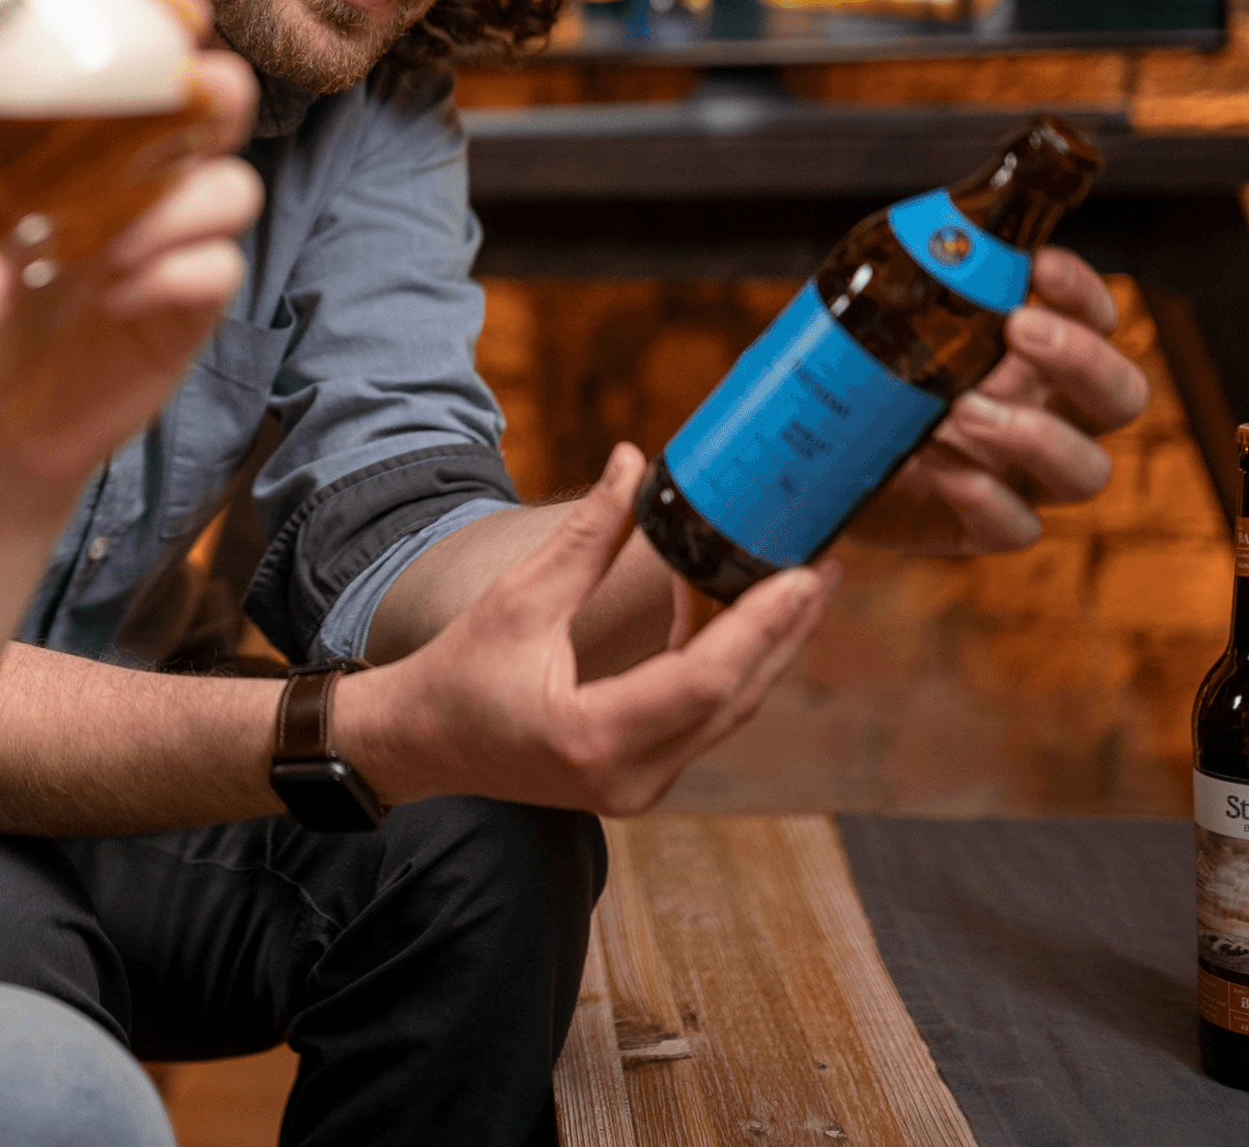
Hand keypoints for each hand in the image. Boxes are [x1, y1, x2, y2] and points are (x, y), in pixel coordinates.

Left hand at [0, 0, 261, 508]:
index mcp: (92, 151)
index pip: (150, 70)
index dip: (175, 28)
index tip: (171, 3)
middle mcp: (146, 185)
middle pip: (222, 110)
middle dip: (218, 91)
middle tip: (188, 96)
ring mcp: (174, 246)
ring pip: (234, 188)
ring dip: (179, 204)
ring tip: (107, 249)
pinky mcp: (190, 309)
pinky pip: (220, 268)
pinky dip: (172, 274)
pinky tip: (112, 299)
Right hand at [346, 446, 835, 817]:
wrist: (423, 743)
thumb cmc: (460, 672)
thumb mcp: (518, 599)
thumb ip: (586, 536)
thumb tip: (632, 461)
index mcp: (593, 736)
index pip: (704, 679)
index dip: (761, 625)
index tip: (803, 572)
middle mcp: (628, 778)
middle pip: (734, 700)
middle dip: (784, 631)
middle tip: (824, 565)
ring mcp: (639, 787)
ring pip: (728, 713)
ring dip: (766, 649)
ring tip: (800, 585)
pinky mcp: (642, 779)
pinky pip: (704, 719)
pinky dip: (726, 666)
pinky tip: (732, 611)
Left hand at [842, 245, 1152, 554]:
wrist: (804, 455)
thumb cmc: (856, 377)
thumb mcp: (884, 316)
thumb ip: (917, 278)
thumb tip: (935, 234)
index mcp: (1033, 360)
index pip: (1097, 321)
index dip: (1083, 292)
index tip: (1038, 265)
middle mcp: (1043, 416)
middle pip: (1121, 398)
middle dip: (1083, 358)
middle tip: (1018, 328)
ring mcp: (1017, 476)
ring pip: (1086, 472)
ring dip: (1035, 434)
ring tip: (962, 407)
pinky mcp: (976, 527)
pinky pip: (1016, 528)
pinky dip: (984, 496)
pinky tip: (938, 465)